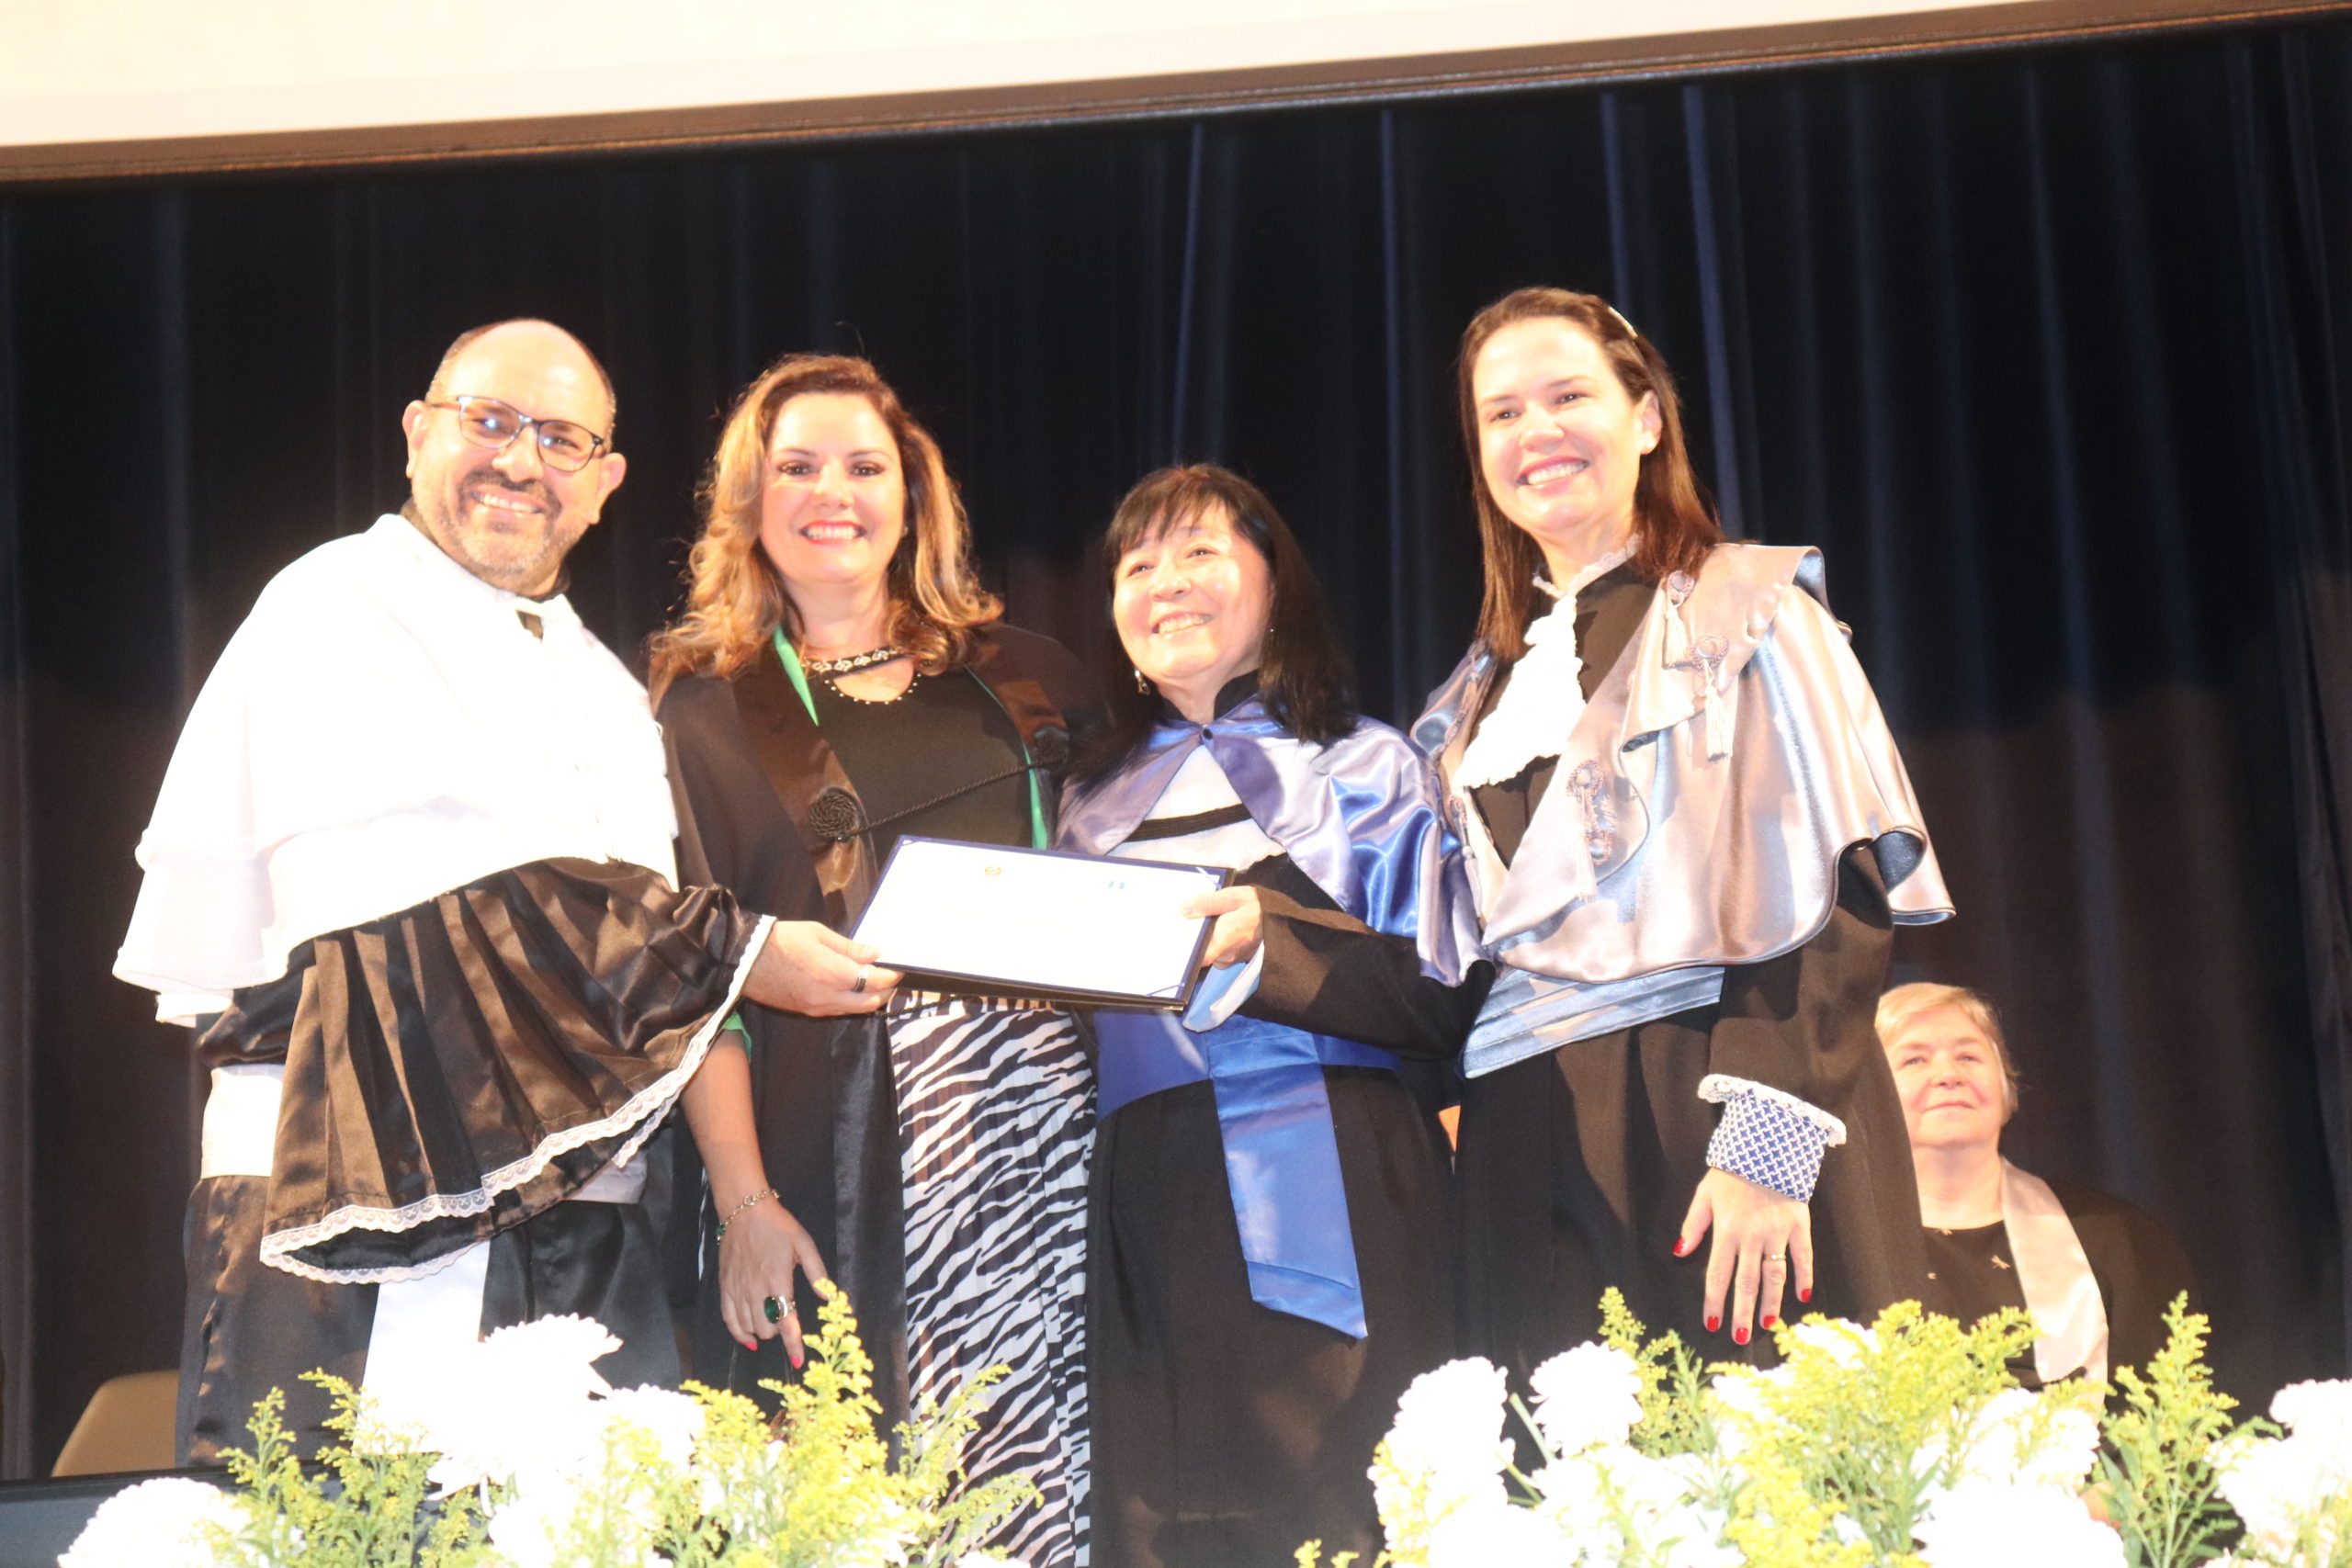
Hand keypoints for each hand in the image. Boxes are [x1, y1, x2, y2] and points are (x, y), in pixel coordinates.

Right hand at [718, 1196, 831, 1367]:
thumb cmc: (778, 1227)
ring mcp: (738, 1289)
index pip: (787, 1321)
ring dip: (761, 1333)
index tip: (799, 1361)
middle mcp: (756, 1289)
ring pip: (748, 1328)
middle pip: (767, 1329)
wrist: (744, 1211)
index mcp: (778, 1280)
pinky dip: (738, 1333)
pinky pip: (729, 1319)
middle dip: (779, 1332)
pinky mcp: (725, 1287)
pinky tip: (748, 1339)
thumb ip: (818, 1272)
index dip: (793, 1344)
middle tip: (786, 1321)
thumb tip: (829, 1296)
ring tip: (771, 1327)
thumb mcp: (805, 1244)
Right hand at [743, 920, 900, 1016]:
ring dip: (869, 999)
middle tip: (890, 977)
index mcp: (834, 974)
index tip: (898, 968)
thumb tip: (875, 953)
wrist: (745, 961)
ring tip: (873, 982)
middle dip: (885, 991)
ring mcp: (818, 1007)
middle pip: (871, 1002)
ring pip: (855, 1010)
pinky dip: (851, 1002)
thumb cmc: (781, 940)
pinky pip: (838, 1010)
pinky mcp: (808, 1012)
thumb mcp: (818, 934)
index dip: (891, 976)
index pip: (875, 981)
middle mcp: (829, 996)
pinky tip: (851, 988)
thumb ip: (849, 947)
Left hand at [1179, 886, 1262, 968]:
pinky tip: (1210, 929)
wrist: (1280, 919)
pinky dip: (1210, 943)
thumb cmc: (1257, 907)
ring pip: (1206, 954)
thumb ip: (1207, 903)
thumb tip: (1183, 910)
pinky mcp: (1232, 959)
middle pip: (1198, 954)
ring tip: (1197, 924)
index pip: (1196, 957)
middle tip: (1181, 924)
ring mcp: (1229, 960)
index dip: (1182, 952)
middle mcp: (1225, 956)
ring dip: (1200, 942)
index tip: (1172, 940)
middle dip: (1189, 941)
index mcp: (1223, 939)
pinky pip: (1214, 954)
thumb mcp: (1233, 897)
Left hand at [1677, 1167, 1812, 1345]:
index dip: (1714, 1300)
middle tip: (1740, 1336)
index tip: (1711, 1323)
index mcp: (1726, 1230)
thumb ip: (1693, 1225)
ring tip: (1768, 1324)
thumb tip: (1679, 1253)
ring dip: (1771, 1301)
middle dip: (1742, 1311)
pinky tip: (1802, 1296)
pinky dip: (1804, 1276)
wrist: (1766, 1147)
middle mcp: (1751, 1236)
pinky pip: (1803, 1255)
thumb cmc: (1730, 1172)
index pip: (1718, 1274)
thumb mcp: (1704, 1194)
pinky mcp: (1798, 1224)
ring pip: (1775, 1275)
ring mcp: (1777, 1232)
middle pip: (1746, 1281)